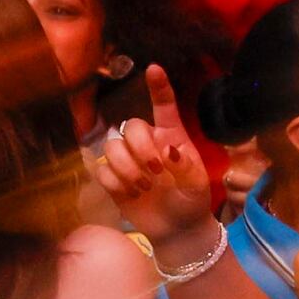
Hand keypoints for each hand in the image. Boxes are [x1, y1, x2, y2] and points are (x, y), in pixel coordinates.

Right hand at [94, 64, 216, 246]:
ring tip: (145, 186)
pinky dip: (116, 183)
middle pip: (131, 126)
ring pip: (111, 146)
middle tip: (156, 171)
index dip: (158, 87)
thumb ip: (185, 166)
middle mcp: (147, 142)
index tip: (154, 69)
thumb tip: (167, 150)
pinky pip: (101, 170)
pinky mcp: (113, 178)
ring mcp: (128, 159)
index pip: (164, 106)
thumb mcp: (197, 184)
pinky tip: (131, 194)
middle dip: (140, 148)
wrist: (177, 229)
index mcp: (172, 136)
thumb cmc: (191, 200)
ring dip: (127, 167)